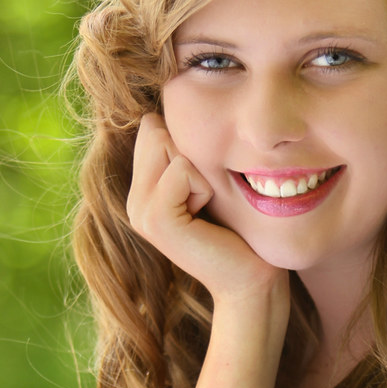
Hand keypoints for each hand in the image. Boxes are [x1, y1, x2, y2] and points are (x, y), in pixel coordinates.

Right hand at [127, 113, 287, 305]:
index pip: (153, 126)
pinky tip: (207, 215)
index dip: (190, 144)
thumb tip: (177, 106)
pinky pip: (181, 169)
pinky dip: (204, 186)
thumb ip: (188, 152)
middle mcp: (134, 200)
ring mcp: (140, 212)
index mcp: (143, 191)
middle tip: (209, 198)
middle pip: (157, 129)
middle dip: (194, 154)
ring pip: (168, 144)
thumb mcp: (211, 183)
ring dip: (202, 171)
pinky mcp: (156, 220)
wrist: (252, 281)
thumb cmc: (242, 232)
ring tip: (209, 207)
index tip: (207, 187)